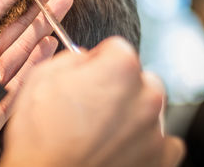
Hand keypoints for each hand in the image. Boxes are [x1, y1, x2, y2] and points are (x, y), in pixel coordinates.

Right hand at [0, 37, 184, 166]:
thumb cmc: (40, 136)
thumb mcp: (42, 77)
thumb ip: (73, 58)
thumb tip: (87, 58)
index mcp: (120, 69)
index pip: (118, 48)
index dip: (98, 59)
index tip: (90, 72)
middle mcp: (145, 97)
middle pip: (139, 78)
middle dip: (119, 85)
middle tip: (93, 103)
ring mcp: (155, 131)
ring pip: (149, 108)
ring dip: (131, 113)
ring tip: (101, 130)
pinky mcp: (160, 159)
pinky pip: (163, 141)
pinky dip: (145, 141)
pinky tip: (121, 145)